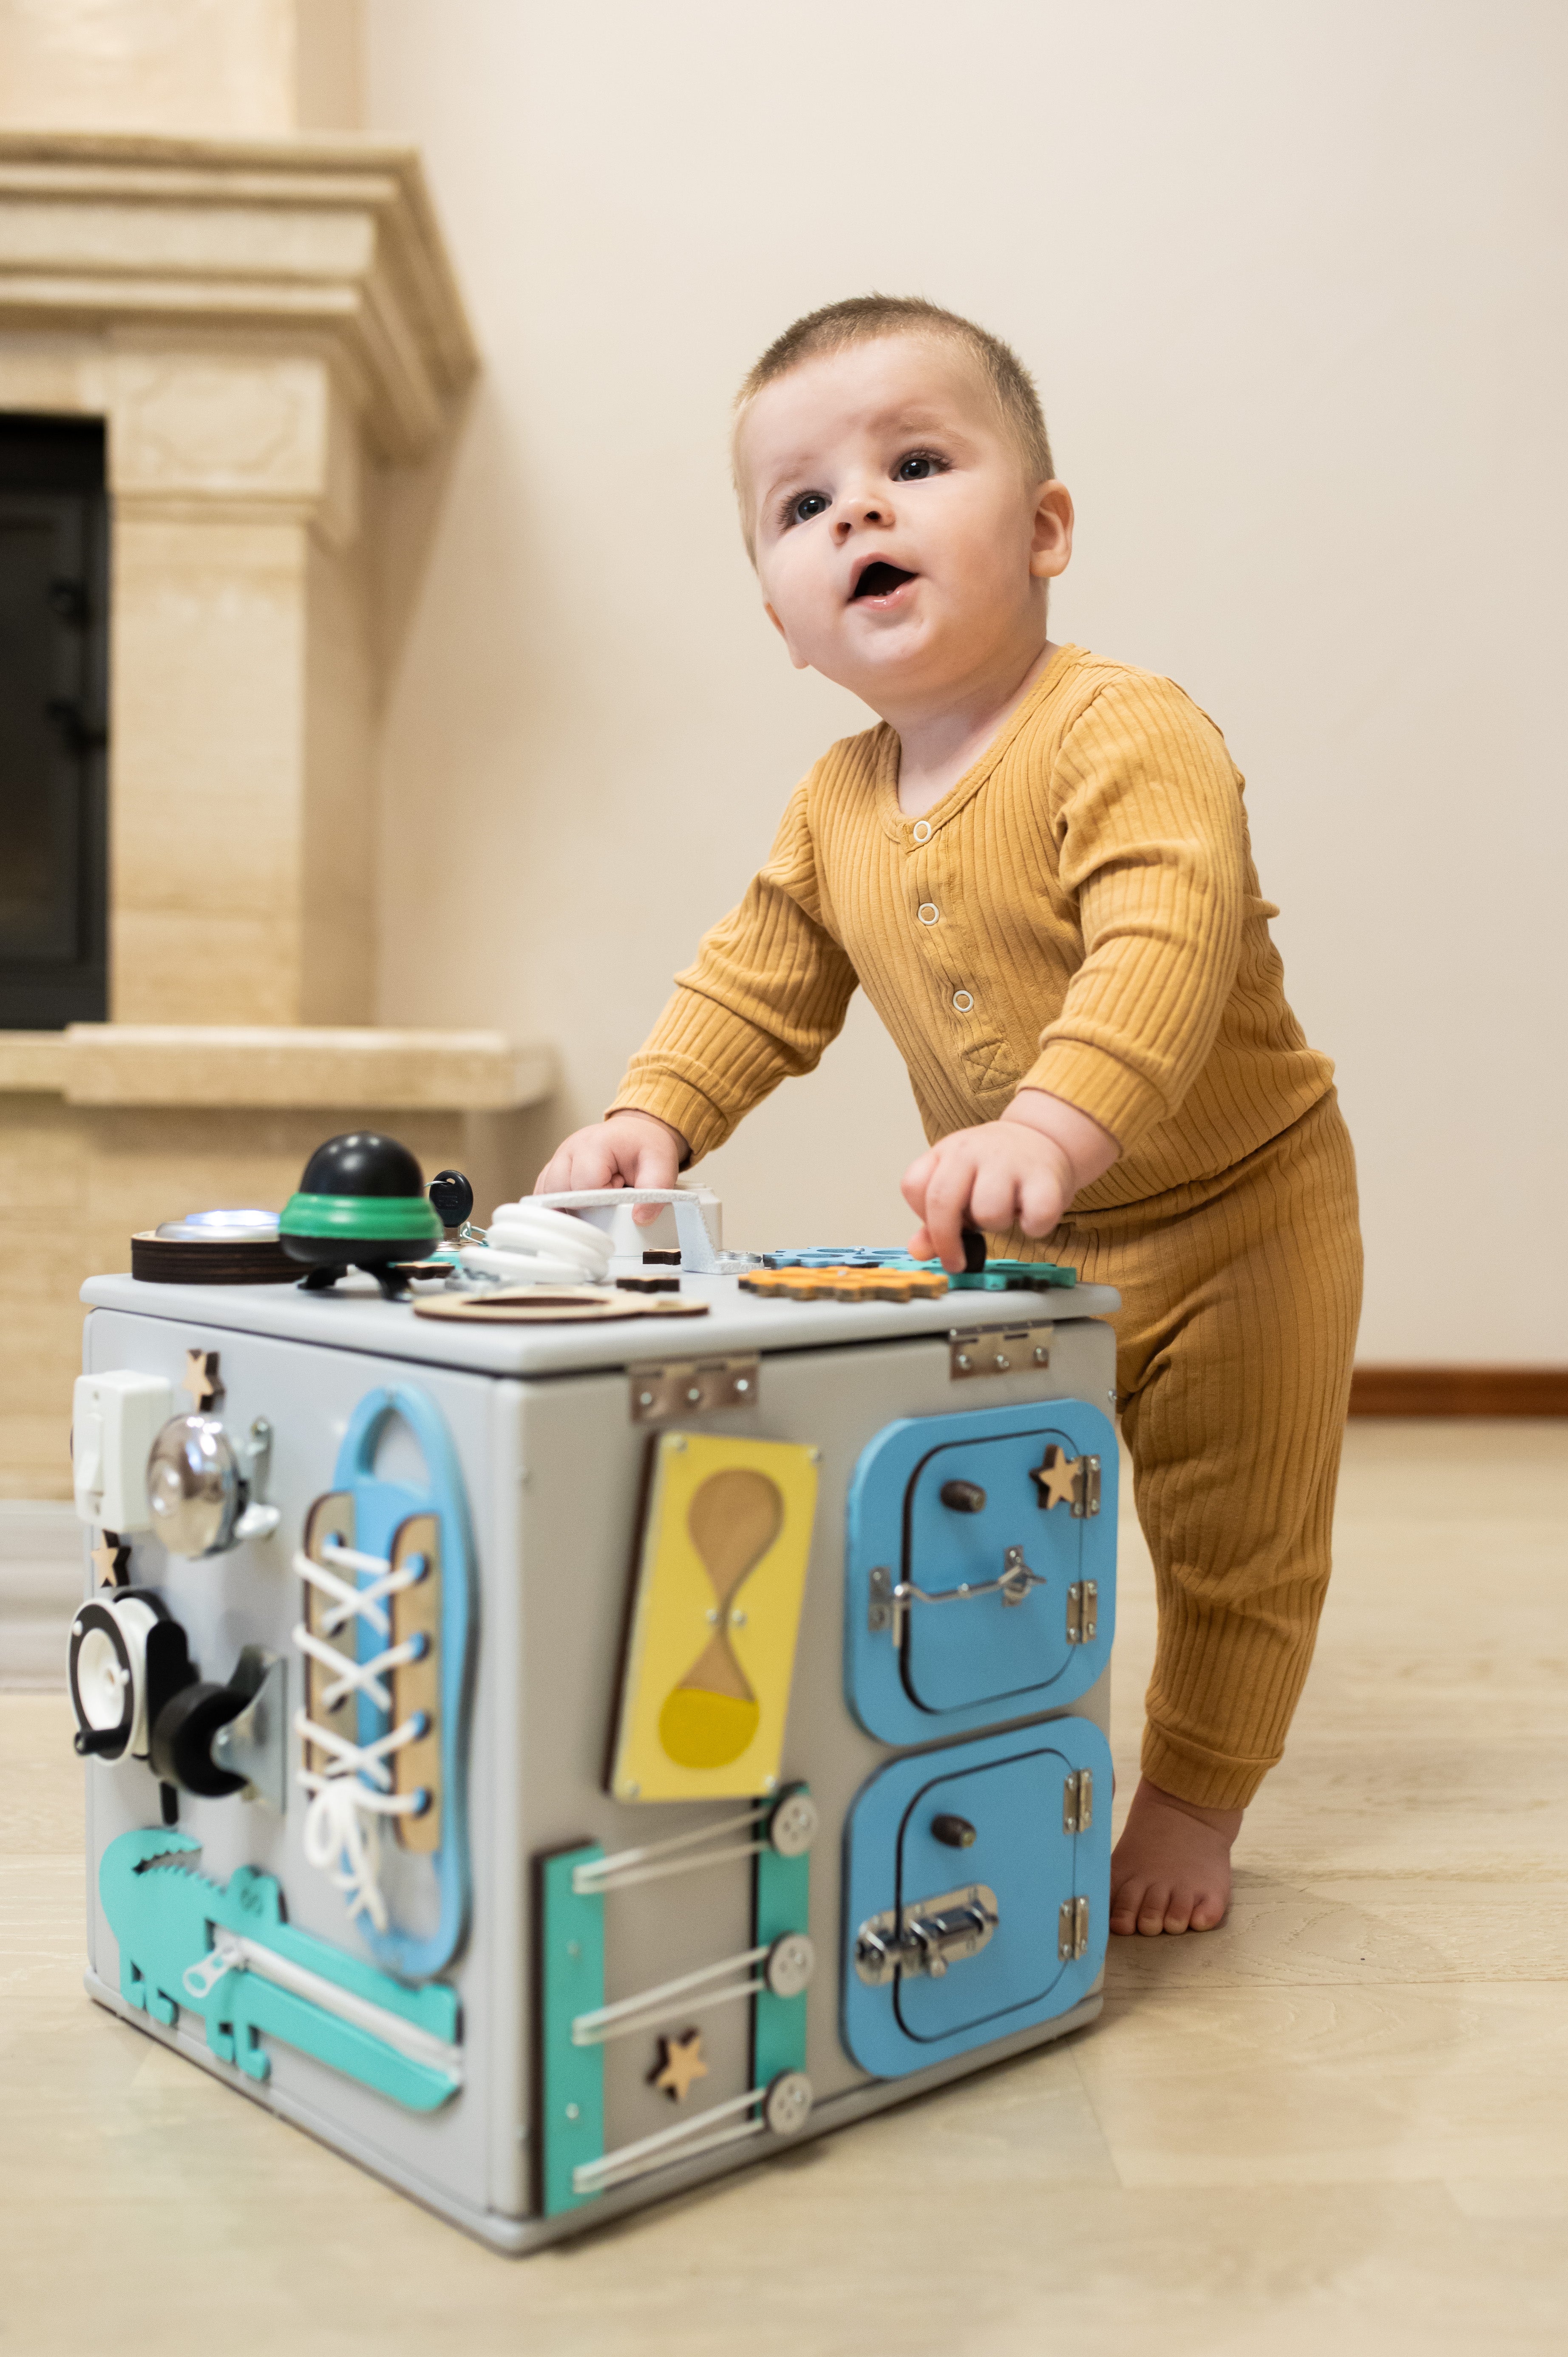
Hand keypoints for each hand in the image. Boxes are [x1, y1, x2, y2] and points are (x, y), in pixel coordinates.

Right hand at [534, 1110, 688, 1224]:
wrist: (637, 1132)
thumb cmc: (645, 1146)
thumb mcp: (661, 1164)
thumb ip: (655, 1190)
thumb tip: (639, 1219)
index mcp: (594, 1144)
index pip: (584, 1185)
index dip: (602, 1197)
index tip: (619, 1188)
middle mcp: (569, 1149)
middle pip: (559, 1191)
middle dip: (582, 1203)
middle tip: (606, 1194)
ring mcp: (558, 1158)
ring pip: (547, 1194)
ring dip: (568, 1205)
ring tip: (593, 1195)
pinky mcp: (553, 1168)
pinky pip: (544, 1192)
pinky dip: (558, 1203)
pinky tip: (577, 1203)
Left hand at [901, 1090, 1118, 1270]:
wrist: (1044, 1137)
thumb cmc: (996, 1170)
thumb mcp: (959, 1185)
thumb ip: (934, 1220)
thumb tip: (917, 1251)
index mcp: (946, 1151)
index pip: (914, 1186)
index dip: (924, 1218)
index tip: (939, 1233)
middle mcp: (972, 1150)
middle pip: (942, 1202)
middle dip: (947, 1241)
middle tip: (957, 1261)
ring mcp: (1009, 1160)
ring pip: (987, 1213)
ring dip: (996, 1225)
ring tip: (1005, 1211)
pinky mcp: (1045, 1177)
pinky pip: (1034, 1218)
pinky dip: (1033, 1227)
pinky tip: (1031, 1215)